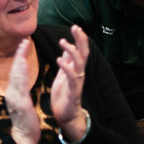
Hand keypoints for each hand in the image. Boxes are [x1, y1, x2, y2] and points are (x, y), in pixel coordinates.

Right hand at [5, 40, 40, 143]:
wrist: (24, 137)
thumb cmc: (26, 121)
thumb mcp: (23, 102)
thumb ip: (22, 90)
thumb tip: (22, 80)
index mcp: (14, 92)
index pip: (16, 72)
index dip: (19, 58)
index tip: (24, 45)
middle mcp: (12, 92)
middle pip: (14, 70)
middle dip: (19, 54)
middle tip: (24, 40)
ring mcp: (14, 97)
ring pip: (16, 75)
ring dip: (19, 60)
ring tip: (23, 47)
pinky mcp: (20, 103)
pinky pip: (20, 86)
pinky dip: (21, 74)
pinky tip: (23, 65)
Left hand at [51, 25, 89, 139]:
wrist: (66, 116)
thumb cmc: (64, 96)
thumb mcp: (64, 76)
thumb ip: (67, 63)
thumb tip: (68, 49)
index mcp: (76, 69)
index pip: (80, 51)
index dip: (79, 39)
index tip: (76, 27)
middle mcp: (79, 74)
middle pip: (83, 53)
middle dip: (80, 40)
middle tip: (76, 27)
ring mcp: (77, 82)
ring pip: (79, 63)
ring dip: (72, 51)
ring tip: (63, 42)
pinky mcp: (73, 91)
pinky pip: (72, 77)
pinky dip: (66, 67)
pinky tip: (59, 59)